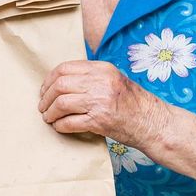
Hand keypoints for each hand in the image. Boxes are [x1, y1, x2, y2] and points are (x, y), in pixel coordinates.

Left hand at [37, 60, 167, 147]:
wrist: (153, 123)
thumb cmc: (133, 103)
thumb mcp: (114, 80)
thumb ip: (91, 77)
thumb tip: (59, 81)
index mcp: (103, 69)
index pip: (65, 68)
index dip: (49, 80)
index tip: (45, 90)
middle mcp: (101, 82)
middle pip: (60, 85)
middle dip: (46, 97)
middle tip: (43, 107)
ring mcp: (100, 101)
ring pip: (61, 103)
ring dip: (50, 113)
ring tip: (49, 118)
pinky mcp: (100, 121)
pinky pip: (70, 123)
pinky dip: (60, 126)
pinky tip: (59, 127)